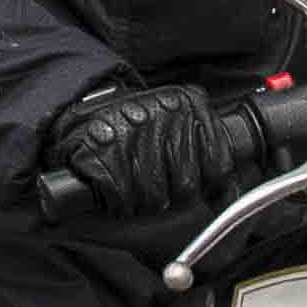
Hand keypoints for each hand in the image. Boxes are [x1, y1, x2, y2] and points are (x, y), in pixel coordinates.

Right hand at [46, 83, 274, 220]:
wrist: (77, 108)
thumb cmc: (130, 125)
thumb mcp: (176, 119)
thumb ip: (204, 145)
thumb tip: (228, 191)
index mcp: (188, 104)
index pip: (218, 163)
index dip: (211, 186)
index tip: (200, 190)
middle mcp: (163, 113)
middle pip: (187, 185)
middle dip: (170, 196)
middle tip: (155, 188)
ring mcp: (131, 131)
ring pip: (153, 194)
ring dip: (141, 202)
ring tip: (132, 189)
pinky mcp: (101, 150)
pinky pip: (121, 195)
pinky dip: (116, 202)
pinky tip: (114, 191)